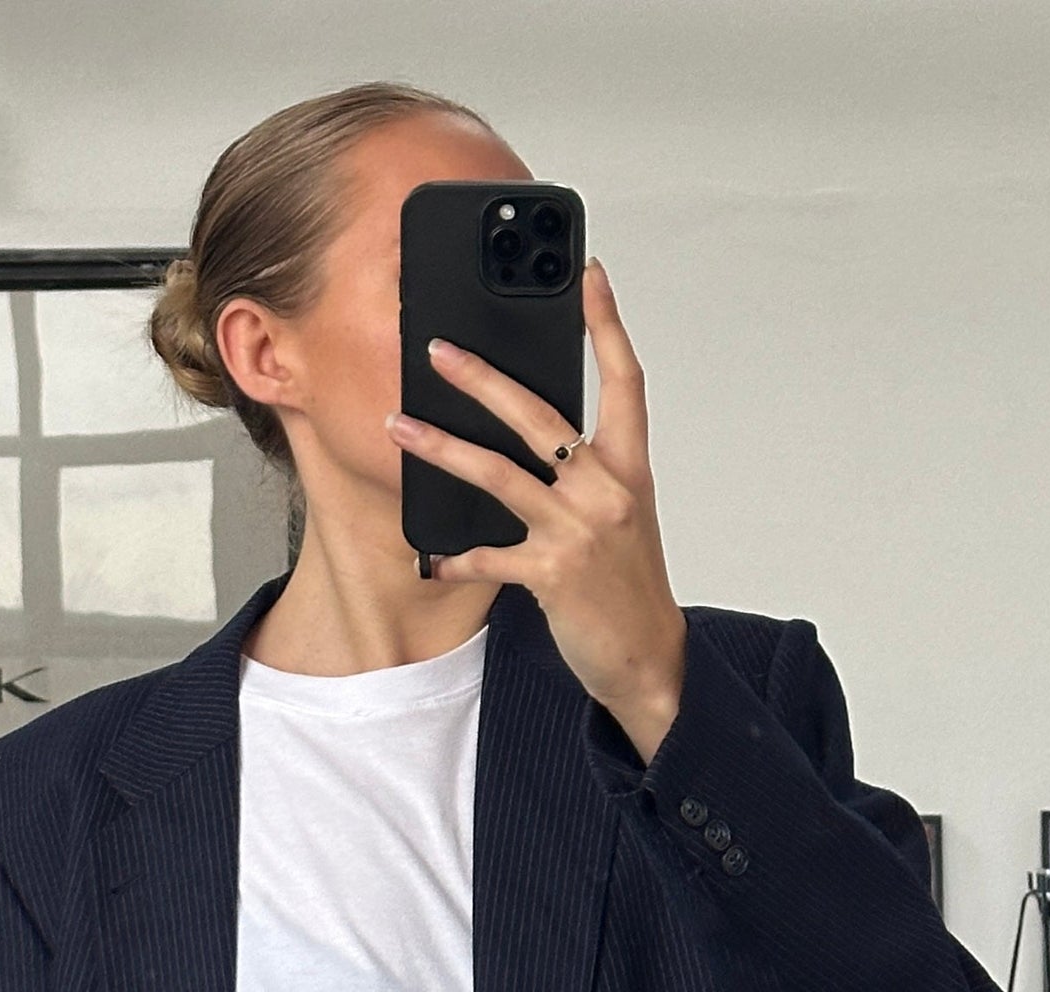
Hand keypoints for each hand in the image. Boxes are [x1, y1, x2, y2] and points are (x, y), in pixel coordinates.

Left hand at [384, 257, 686, 763]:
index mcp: (629, 469)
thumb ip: (583, 474)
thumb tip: (530, 440)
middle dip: (484, 378)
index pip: (624, 380)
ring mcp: (579, 530)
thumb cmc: (628, 586)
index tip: (586, 276)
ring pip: (500, 474)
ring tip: (400, 426)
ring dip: (442, 448)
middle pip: (540, 415)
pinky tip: (431, 555)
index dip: (606, 324)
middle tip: (440, 350)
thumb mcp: (619, 517)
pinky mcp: (553, 573)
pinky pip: (490, 555)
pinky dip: (457, 554)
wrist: (648, 657)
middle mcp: (606, 490)